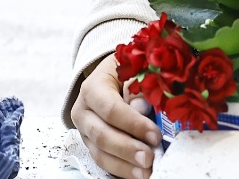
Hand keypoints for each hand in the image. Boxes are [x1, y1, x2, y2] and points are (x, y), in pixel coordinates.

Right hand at [70, 51, 162, 178]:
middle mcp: (83, 111)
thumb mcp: (134, 70)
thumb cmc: (127, 72)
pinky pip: (103, 161)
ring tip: (146, 172)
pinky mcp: (91, 144)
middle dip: (127, 149)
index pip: (111, 109)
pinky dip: (121, 169)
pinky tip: (137, 173)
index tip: (156, 136)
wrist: (112, 77)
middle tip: (149, 159)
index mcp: (92, 88)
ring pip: (100, 153)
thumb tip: (140, 107)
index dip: (134, 124)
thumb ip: (138, 87)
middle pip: (102, 135)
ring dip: (124, 165)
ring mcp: (84, 131)